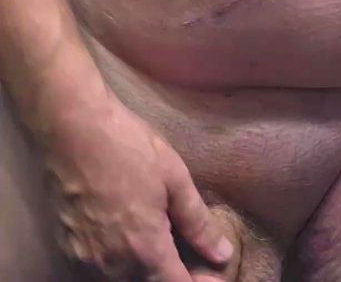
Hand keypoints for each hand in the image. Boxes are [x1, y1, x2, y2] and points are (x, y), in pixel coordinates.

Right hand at [43, 92, 232, 280]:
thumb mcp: (174, 177)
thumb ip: (198, 223)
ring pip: (122, 281)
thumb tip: (221, 254)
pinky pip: (97, 271)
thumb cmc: (128, 145)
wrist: (72, 127)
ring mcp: (85, 259)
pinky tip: (127, 238)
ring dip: (143, 272)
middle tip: (189, 257)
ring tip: (159, 245)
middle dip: (172, 277)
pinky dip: (117, 265)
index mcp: (145, 250)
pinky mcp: (66, 247)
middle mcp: (112, 265)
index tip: (210, 270)